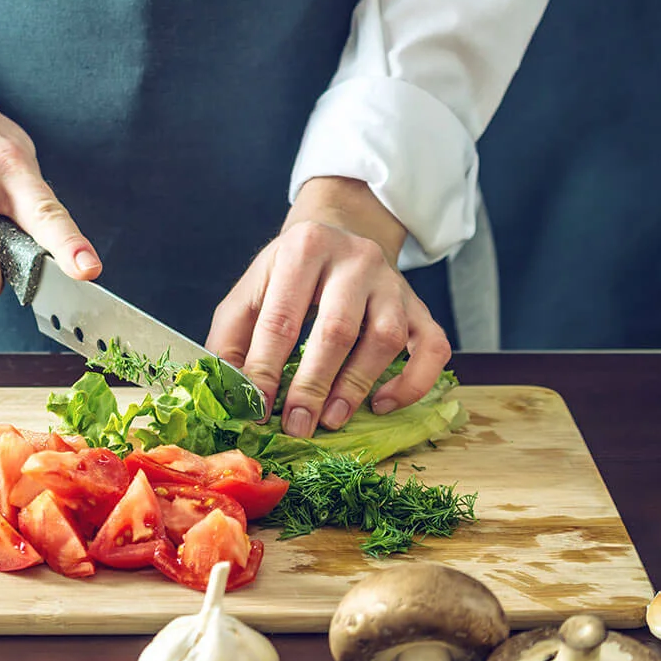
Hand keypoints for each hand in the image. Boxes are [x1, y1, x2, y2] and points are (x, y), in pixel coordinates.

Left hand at [206, 177, 450, 437]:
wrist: (339, 234)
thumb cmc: (287, 275)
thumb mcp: (251, 292)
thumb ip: (233, 338)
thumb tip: (229, 395)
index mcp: (305, 247)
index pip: (281, 318)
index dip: (266, 369)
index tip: (256, 409)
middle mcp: (355, 258)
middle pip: (336, 330)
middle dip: (312, 385)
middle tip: (296, 426)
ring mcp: (393, 282)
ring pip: (385, 339)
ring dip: (356, 386)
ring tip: (332, 419)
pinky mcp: (420, 305)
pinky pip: (432, 347)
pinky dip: (412, 382)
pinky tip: (383, 403)